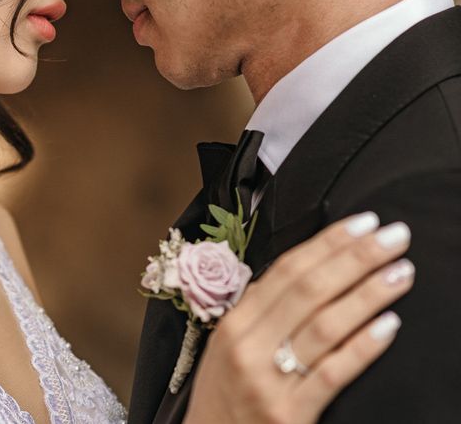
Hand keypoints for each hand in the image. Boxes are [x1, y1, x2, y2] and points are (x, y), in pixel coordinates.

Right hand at [184, 213, 412, 423]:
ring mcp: (269, 380)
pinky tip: (389, 326)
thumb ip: (262, 309)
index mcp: (235, 321)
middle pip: (310, 289)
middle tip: (394, 235)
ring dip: (369, 294)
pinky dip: (363, 346)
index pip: (287, 269)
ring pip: (326, 324)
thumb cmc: (224, 395)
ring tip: (401, 272)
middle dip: (356, 257)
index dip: (328, 242)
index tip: (363, 222)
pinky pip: (333, 373)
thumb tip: (309, 269)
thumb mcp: (228, 345)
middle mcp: (249, 345)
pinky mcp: (290, 414)